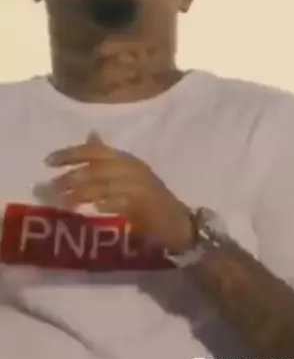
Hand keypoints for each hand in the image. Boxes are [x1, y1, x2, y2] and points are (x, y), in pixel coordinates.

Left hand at [45, 133, 193, 252]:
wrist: (179, 222)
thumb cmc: (152, 197)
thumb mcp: (131, 171)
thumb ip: (108, 157)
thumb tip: (89, 135)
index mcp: (128, 160)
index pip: (96, 151)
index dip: (71, 153)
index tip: (48, 161)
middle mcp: (133, 170)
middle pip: (96, 169)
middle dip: (70, 177)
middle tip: (50, 188)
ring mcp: (139, 189)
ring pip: (103, 187)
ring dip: (79, 194)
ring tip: (62, 203)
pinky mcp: (143, 208)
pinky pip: (118, 204)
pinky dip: (104, 206)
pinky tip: (92, 211)